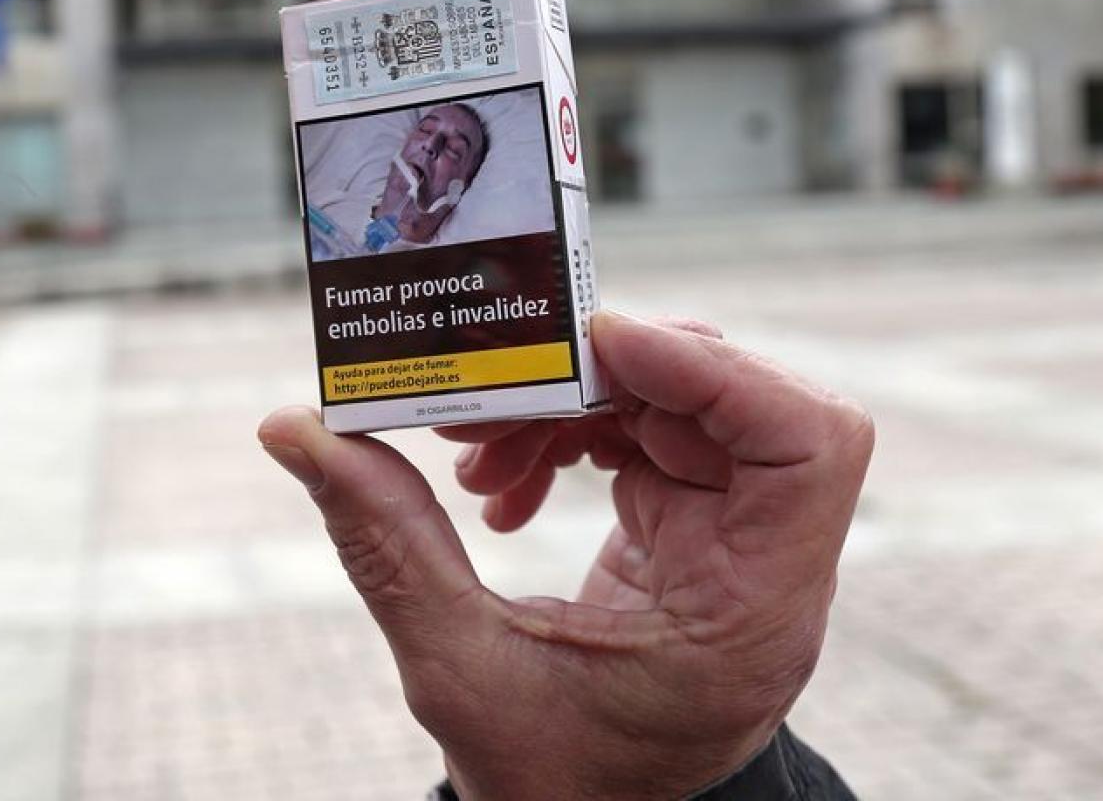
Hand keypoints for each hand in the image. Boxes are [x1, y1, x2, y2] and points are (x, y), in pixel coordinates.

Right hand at [257, 312, 872, 799]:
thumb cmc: (546, 780)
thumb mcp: (456, 671)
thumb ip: (385, 544)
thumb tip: (293, 429)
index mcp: (752, 613)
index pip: (809, 443)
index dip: (715, 372)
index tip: (597, 345)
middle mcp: (765, 566)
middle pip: (728, 403)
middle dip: (601, 378)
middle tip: (486, 392)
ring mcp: (734, 543)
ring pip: (679, 407)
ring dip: (569, 406)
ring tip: (472, 460)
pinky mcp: (693, 530)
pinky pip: (646, 437)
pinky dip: (567, 435)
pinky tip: (499, 483)